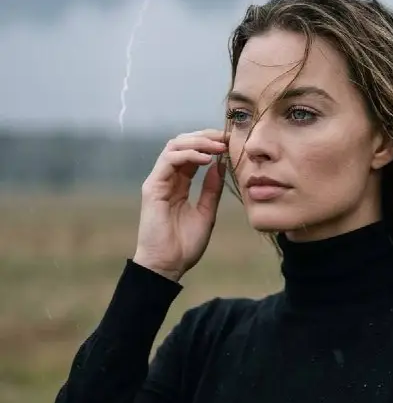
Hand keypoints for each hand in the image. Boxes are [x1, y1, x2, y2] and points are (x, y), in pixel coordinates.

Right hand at [133, 129, 227, 281]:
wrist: (168, 265)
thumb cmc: (185, 245)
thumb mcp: (207, 212)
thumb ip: (212, 189)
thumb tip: (221, 166)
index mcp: (179, 184)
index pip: (193, 154)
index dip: (210, 145)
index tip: (230, 143)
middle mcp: (167, 179)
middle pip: (182, 144)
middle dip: (205, 137)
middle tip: (225, 138)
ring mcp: (158, 181)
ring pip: (174, 147)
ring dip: (198, 143)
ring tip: (218, 147)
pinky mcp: (152, 187)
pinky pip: (169, 161)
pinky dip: (189, 155)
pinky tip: (207, 160)